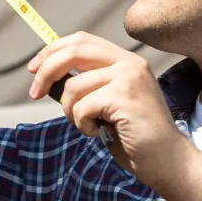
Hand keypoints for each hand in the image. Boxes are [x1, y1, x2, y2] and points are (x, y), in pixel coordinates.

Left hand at [27, 32, 201, 200]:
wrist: (167, 160)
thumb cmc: (134, 136)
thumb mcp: (108, 102)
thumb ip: (88, 85)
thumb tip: (48, 75)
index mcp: (126, 60)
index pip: (82, 40)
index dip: (53, 50)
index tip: (34, 68)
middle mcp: (129, 62)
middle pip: (74, 50)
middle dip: (47, 70)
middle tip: (34, 92)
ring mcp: (129, 77)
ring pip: (73, 86)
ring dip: (71, 112)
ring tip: (89, 126)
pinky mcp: (124, 96)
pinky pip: (82, 107)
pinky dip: (82, 124)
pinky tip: (99, 132)